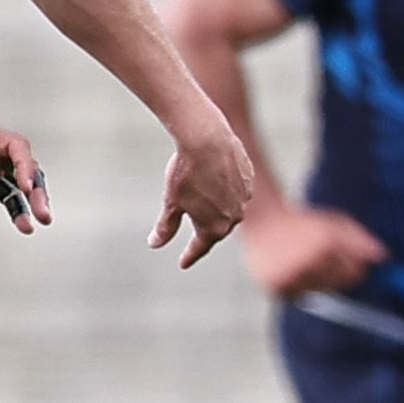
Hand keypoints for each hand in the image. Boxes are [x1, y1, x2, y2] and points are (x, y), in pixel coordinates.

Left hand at [0, 100, 50, 231]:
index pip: (14, 145)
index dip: (24, 164)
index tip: (25, 185)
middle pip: (26, 165)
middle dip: (36, 187)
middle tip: (42, 212)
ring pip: (21, 180)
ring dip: (32, 200)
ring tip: (39, 222)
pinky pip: (6, 192)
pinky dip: (16, 208)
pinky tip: (23, 225)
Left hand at [154, 121, 256, 268]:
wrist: (207, 139)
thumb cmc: (186, 172)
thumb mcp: (171, 202)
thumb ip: (166, 227)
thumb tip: (155, 244)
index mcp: (215, 227)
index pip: (200, 247)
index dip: (189, 256)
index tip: (182, 263)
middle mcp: (235, 216)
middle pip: (217, 228)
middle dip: (204, 230)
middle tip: (194, 235)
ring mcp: (245, 197)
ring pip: (228, 208)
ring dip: (215, 207)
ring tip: (201, 197)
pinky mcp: (248, 177)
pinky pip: (235, 189)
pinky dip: (224, 190)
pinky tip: (214, 180)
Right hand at [239, 203, 387, 298]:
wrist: (262, 223)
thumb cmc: (302, 222)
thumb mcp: (334, 223)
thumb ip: (359, 239)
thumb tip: (383, 256)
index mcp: (326, 241)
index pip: (356, 270)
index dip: (357, 267)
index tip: (351, 260)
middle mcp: (309, 260)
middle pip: (340, 283)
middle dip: (340, 274)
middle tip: (325, 259)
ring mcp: (292, 276)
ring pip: (320, 291)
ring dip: (319, 282)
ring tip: (306, 262)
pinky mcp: (276, 287)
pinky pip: (300, 296)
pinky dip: (302, 288)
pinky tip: (294, 270)